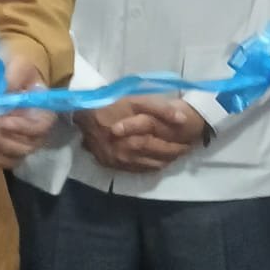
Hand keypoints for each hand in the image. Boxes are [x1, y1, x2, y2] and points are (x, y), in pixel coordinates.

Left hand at [0, 55, 55, 167]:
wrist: (11, 80)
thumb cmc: (20, 73)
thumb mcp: (19, 66)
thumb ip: (12, 78)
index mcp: (45, 114)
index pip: (40, 128)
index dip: (22, 128)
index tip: (3, 121)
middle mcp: (36, 135)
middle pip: (21, 147)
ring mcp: (21, 146)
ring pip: (7, 158)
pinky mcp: (4, 150)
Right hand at [75, 96, 204, 173]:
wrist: (81, 111)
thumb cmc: (111, 103)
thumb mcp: (137, 100)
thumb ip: (161, 109)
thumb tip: (183, 120)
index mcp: (132, 141)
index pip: (162, 148)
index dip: (177, 146)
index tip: (189, 143)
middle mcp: (124, 156)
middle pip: (155, 159)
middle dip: (172, 155)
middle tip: (184, 150)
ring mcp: (116, 162)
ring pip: (146, 166)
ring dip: (161, 162)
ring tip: (172, 154)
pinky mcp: (109, 164)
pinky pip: (134, 169)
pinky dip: (147, 166)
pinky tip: (154, 159)